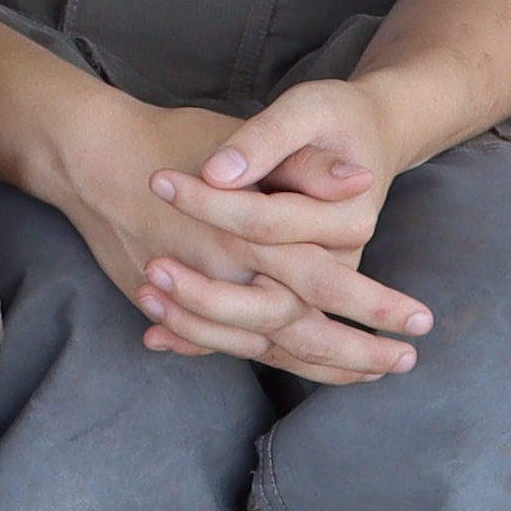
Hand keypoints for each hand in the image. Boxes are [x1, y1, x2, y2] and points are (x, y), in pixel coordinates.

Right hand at [43, 79, 422, 380]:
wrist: (92, 154)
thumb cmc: (176, 139)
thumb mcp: (248, 136)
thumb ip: (305, 164)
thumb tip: (360, 180)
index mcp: (249, 232)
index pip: (326, 280)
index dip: (373, 305)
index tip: (418, 323)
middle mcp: (222, 271)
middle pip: (299, 329)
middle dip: (354, 353)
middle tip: (403, 364)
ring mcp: (192, 292)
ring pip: (262, 345)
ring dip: (318, 365)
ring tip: (365, 374)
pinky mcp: (168, 303)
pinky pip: (218, 343)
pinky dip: (258, 358)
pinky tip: (297, 367)